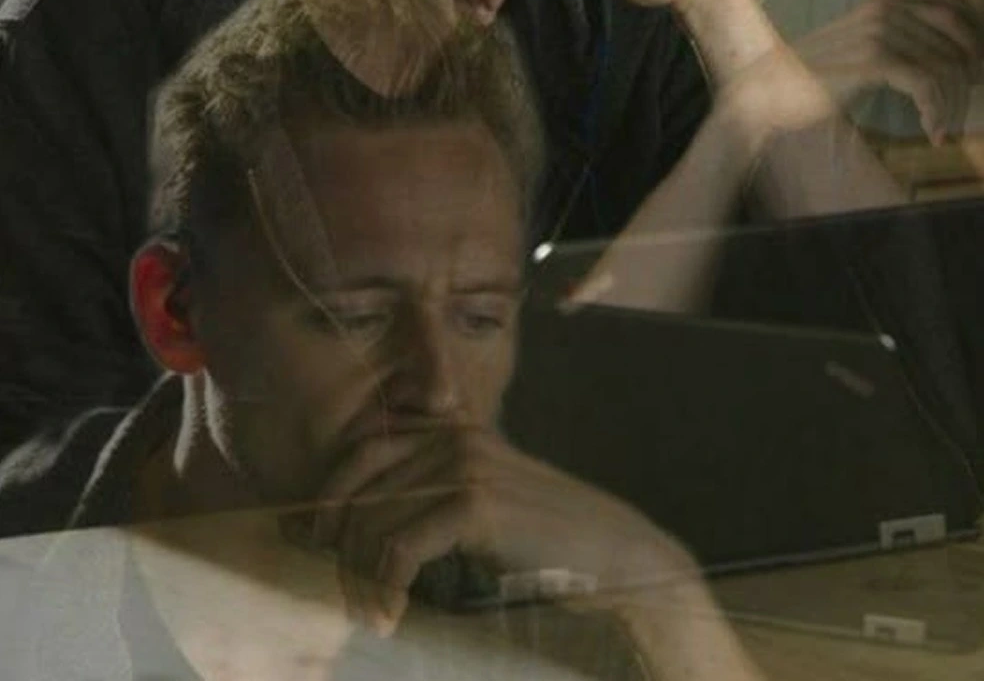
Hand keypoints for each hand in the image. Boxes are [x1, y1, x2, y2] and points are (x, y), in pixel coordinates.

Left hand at [291, 424, 688, 635]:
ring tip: (366, 611)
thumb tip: (358, 521)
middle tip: (331, 581)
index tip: (308, 537)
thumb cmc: (546, 542)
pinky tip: (389, 616)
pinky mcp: (476, 504)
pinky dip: (385, 587)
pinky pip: (400, 547)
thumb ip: (433, 494)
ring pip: (374, 519)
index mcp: (454, 429)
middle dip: (334, 534)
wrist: (613, 556)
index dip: (329, 491)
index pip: (365, 446)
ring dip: (360, 574)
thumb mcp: (484, 504)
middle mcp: (455, 436)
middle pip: (361, 482)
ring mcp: (466, 465)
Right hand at [796, 0, 983, 143]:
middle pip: (952, 45)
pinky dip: (935, 112)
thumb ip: (895, 39)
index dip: (972, 44)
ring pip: (943, 69)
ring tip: (942, 128)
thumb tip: (947, 54)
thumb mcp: (860, 47)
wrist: (775, 87)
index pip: (949, 12)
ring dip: (951, 106)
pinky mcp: (874, 60)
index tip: (976, 77)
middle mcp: (885, 10)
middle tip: (959, 113)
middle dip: (964, 84)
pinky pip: (925, 86)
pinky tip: (932, 132)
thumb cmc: (816, 73)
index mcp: (884, 2)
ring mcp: (879, 33)